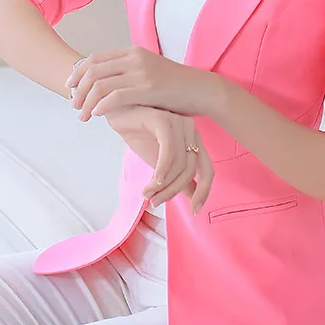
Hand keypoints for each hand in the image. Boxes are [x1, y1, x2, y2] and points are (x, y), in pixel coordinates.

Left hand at [65, 46, 216, 121]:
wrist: (201, 90)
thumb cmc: (175, 86)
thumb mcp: (149, 71)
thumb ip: (129, 72)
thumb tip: (106, 82)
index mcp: (132, 52)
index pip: (95, 58)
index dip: (77, 73)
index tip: (69, 87)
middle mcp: (134, 58)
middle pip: (93, 70)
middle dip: (77, 89)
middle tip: (73, 105)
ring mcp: (141, 72)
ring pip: (100, 84)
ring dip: (87, 101)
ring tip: (83, 116)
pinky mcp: (148, 88)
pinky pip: (116, 96)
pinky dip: (102, 105)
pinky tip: (98, 115)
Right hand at [98, 103, 213, 213]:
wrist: (117, 114)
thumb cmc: (138, 134)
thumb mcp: (159, 161)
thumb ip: (176, 175)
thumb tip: (192, 195)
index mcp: (193, 140)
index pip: (207, 170)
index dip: (204, 192)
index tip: (194, 210)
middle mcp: (191, 130)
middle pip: (189, 170)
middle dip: (172, 191)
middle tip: (154, 202)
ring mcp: (179, 123)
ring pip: (179, 163)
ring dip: (162, 184)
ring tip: (147, 193)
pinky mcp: (164, 119)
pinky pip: (169, 149)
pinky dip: (162, 168)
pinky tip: (153, 180)